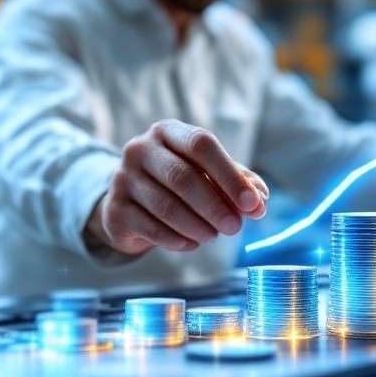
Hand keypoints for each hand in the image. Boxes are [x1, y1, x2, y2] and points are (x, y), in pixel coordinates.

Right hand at [85, 120, 268, 254]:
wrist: (130, 204)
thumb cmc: (177, 183)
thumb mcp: (208, 174)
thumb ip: (237, 182)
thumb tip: (260, 200)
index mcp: (168, 132)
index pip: (201, 144)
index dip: (229, 175)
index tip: (252, 204)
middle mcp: (140, 149)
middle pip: (183, 177)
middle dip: (215, 206)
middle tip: (235, 227)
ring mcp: (122, 178)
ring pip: (166, 206)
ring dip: (197, 226)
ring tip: (213, 236)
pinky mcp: (115, 209)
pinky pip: (151, 228)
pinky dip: (177, 240)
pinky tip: (191, 244)